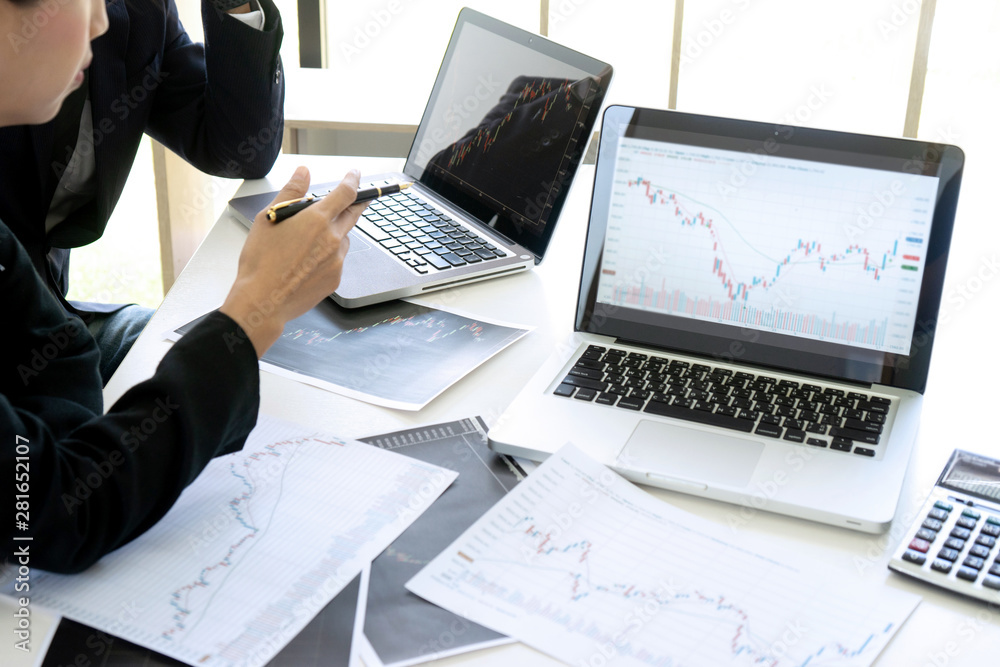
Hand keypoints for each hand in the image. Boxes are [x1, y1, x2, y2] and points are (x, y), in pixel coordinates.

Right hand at [220, 166, 364, 356]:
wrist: (263, 301)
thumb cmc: (261, 261)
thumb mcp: (269, 218)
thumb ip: (290, 192)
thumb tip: (303, 172)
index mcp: (317, 220)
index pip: (345, 193)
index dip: (353, 181)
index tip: (355, 175)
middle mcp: (333, 239)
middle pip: (353, 215)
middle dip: (357, 204)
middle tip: (357, 199)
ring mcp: (337, 260)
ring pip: (343, 239)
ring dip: (335, 234)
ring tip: (310, 242)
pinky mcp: (335, 278)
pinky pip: (337, 260)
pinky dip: (328, 256)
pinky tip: (307, 263)